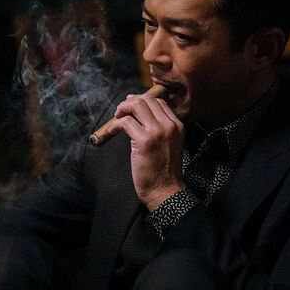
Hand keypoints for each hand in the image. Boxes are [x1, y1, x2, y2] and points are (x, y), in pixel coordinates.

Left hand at [110, 93, 185, 210]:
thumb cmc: (164, 170)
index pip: (159, 102)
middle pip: (147, 100)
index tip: (131, 105)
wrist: (165, 189)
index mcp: (177, 125)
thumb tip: (139, 114)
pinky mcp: (143, 141)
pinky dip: (115, 124)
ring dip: (123, 108)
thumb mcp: (170, 143)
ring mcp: (157, 132)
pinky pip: (125, 122)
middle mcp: (169, 125)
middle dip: (130, 102)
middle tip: (121, 111)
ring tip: (117, 117)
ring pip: (137, 105)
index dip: (143, 100)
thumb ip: (160, 128)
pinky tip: (113, 131)